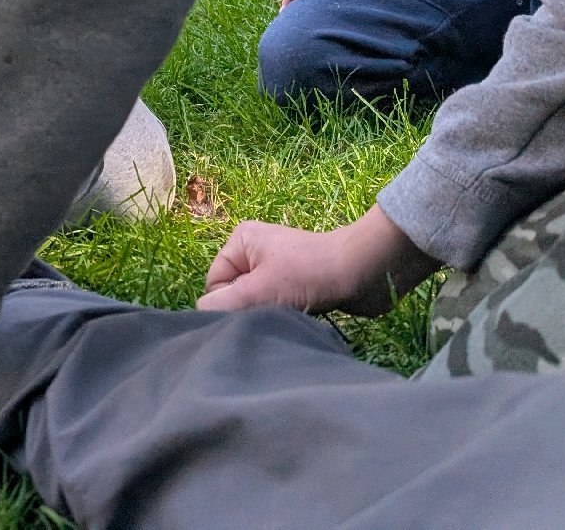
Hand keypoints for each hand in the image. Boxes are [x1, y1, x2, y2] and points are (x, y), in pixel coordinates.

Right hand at [196, 206, 437, 316]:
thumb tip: (198, 320)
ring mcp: (276, 270)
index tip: (253, 314)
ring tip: (287, 320)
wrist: (366, 272)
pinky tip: (297, 322)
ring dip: (268, 318)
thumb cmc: (310, 273)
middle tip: (270, 319)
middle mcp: (255, 253)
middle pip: (233, 297)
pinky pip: (276, 309)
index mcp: (240, 242)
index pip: (214, 285)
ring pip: (255, 306)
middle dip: (248, 313)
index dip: (228, 306)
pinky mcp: (297, 287)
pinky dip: (283, 318)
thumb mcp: (260, 289)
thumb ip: (223, 305)